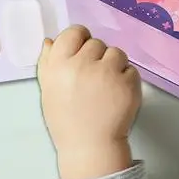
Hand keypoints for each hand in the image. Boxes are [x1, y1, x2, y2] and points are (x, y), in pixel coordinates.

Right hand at [37, 26, 140, 178]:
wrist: (89, 146)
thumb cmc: (65, 119)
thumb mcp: (48, 90)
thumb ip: (47, 63)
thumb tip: (51, 40)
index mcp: (59, 64)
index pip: (74, 32)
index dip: (80, 40)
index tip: (83, 53)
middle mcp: (83, 64)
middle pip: (96, 43)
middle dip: (96, 57)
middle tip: (93, 79)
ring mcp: (108, 72)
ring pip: (116, 53)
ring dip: (114, 66)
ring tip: (107, 87)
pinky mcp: (128, 82)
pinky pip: (131, 69)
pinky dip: (127, 80)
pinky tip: (117, 95)